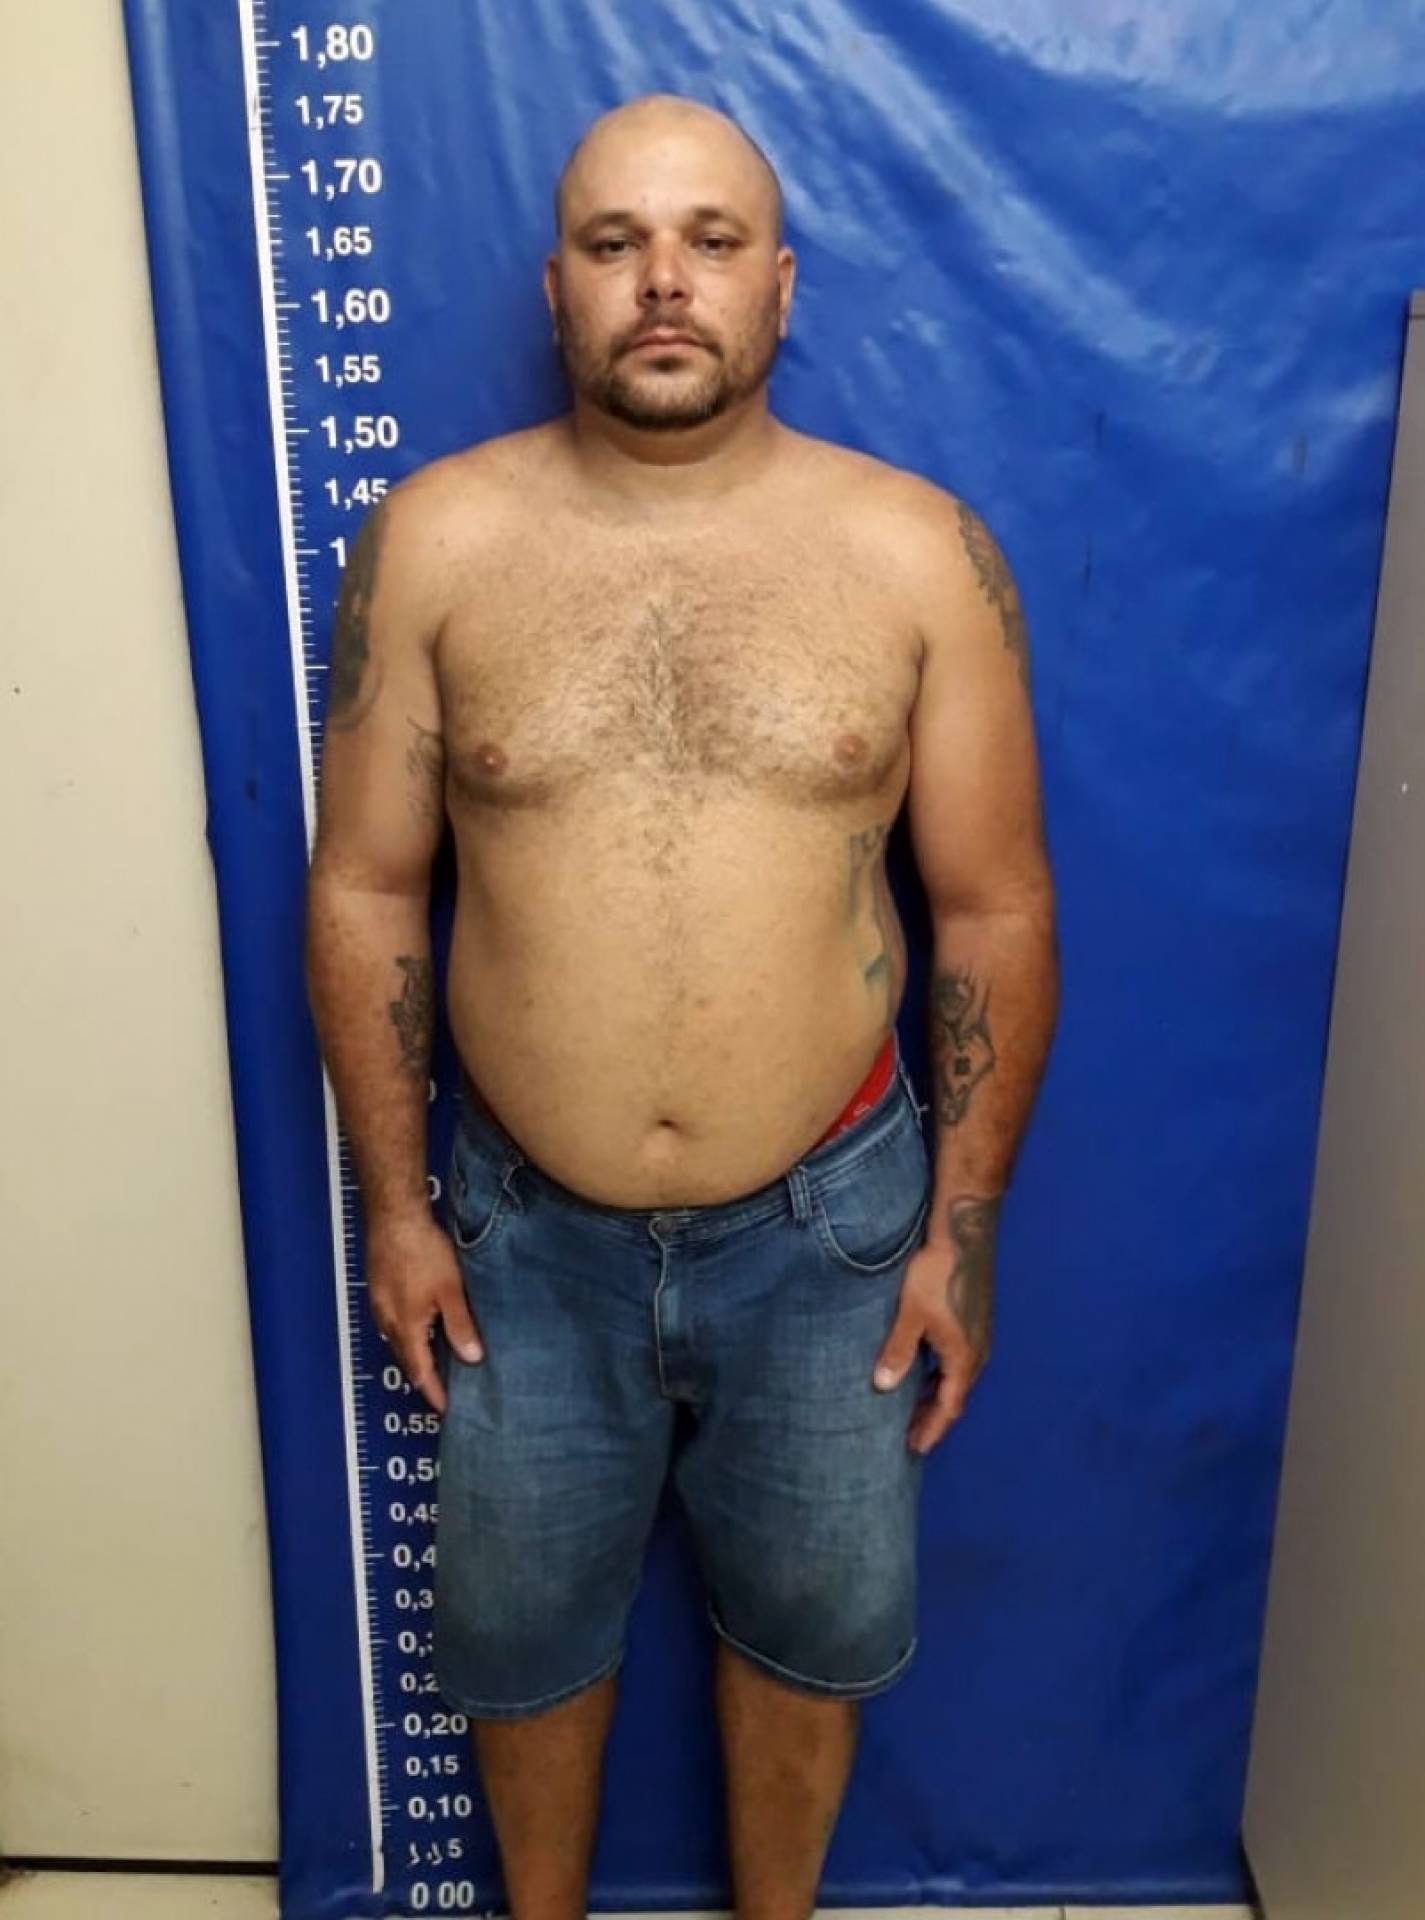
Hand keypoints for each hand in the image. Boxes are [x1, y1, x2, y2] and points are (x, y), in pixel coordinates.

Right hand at [365, 1209, 483, 1413]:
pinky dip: (408, 1335)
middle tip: (443, 1391)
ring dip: (415, 1355)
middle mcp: (387, 1321)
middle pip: (406, 1360)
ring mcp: (380, 1305)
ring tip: (436, 1363)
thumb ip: (459, 1325)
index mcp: (406, 1326)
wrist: (393, 1216)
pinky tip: (421, 1327)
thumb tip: (471, 1357)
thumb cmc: (421, 1249)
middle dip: (424, 1378)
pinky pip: (393, 1323)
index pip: (420, 1372)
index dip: (433, 1392)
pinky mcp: (379, 1289)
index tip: (445, 1408)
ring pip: (398, 1341)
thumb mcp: (450, 1290)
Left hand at [872, 1226, 995, 1455]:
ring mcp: (979, 1336)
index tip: (916, 1448)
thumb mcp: (911, 1315)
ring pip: (957, 1378)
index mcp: (963, 1357)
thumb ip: (898, 1352)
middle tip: (909, 1436)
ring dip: (937, 1396)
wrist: (964, 1234)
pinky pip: (959, 1361)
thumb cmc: (936, 1274)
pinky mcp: (975, 1320)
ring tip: (913, 1409)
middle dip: (932, 1417)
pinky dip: (942, 1376)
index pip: (948, 1407)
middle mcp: (977, 1352)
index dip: (931, 1429)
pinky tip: (925, 1371)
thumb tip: (882, 1386)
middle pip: (955, 1396)